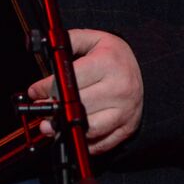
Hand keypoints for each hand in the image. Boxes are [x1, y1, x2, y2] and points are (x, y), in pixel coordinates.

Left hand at [26, 29, 142, 154]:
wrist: (148, 70)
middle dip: (52, 109)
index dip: (47, 87)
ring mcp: (125, 111)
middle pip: (77, 106)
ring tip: (50, 125)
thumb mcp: (94, 39)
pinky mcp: (127, 128)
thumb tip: (47, 50)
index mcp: (109, 64)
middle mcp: (119, 88)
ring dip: (65, 129)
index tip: (36, 91)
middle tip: (40, 108)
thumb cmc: (115, 57)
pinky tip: (72, 132)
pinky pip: (101, 144)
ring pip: (89, 129)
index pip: (70, 80)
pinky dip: (83, 142)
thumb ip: (70, 41)